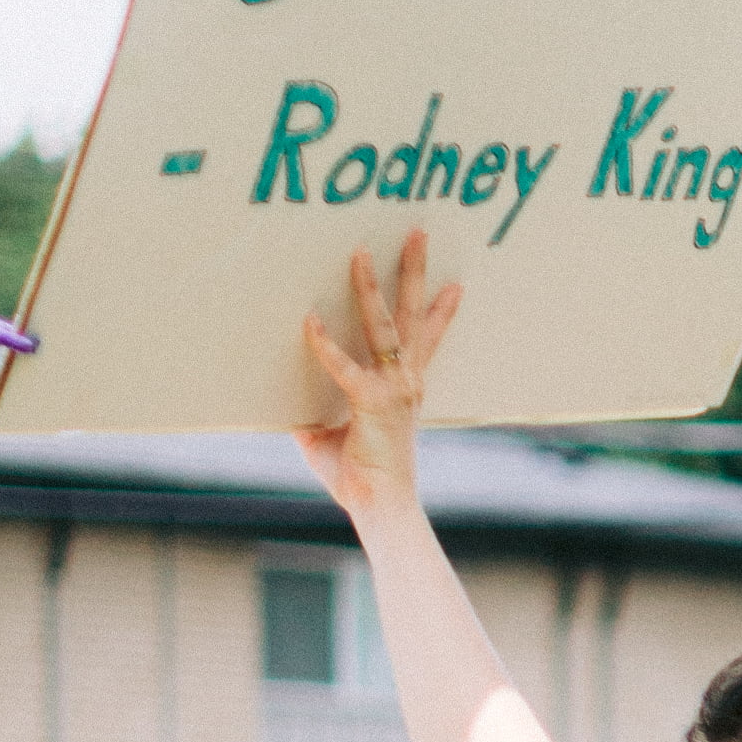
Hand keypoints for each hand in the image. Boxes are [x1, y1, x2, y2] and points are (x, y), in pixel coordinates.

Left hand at [295, 234, 459, 524]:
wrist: (383, 508)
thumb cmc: (362, 480)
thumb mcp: (332, 437)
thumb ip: (314, 414)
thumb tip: (287, 405)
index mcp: (406, 389)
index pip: (427, 340)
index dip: (441, 313)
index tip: (454, 285)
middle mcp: (406, 382)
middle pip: (414, 316)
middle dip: (415, 273)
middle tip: (417, 233)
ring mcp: (394, 389)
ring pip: (386, 325)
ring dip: (375, 285)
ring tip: (365, 250)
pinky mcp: (372, 401)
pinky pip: (344, 366)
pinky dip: (324, 346)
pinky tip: (308, 321)